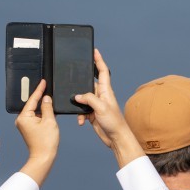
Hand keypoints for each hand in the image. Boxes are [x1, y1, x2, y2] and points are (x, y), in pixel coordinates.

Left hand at [14, 79, 58, 184]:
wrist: (44, 157)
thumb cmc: (46, 141)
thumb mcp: (49, 121)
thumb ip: (48, 107)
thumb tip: (46, 98)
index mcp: (24, 117)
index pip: (32, 100)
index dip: (39, 90)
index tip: (43, 82)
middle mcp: (21, 120)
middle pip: (32, 104)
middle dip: (40, 97)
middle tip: (46, 86)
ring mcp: (25, 124)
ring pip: (35, 110)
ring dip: (43, 106)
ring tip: (50, 97)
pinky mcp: (29, 128)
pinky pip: (36, 116)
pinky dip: (43, 113)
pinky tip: (49, 109)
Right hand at [72, 50, 144, 167]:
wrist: (116, 138)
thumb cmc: (114, 122)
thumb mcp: (101, 108)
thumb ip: (89, 99)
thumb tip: (77, 96)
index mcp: (106, 90)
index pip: (103, 71)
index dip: (99, 61)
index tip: (95, 51)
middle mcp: (101, 95)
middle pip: (89, 84)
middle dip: (81, 83)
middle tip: (73, 78)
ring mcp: (97, 104)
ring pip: (83, 98)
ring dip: (79, 105)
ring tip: (80, 111)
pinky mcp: (93, 113)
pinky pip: (82, 110)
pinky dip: (79, 115)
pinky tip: (81, 121)